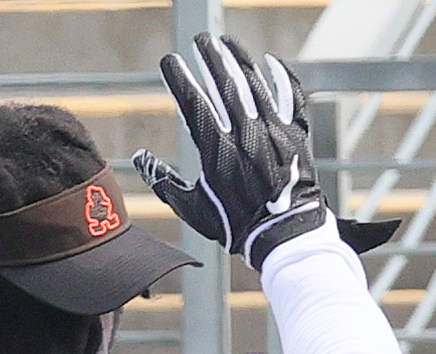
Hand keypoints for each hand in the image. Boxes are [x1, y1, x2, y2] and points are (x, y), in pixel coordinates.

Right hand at [133, 33, 325, 268]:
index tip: (169, 60)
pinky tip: (269, 62)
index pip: (194, 103)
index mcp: (216, 150)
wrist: (282, 232)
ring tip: (226, 42)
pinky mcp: (295, 133)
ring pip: (255, 85)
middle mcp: (245, 133)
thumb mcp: (191, 207)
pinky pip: (290, 97)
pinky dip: (281, 77)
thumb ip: (164, 180)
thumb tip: (140, 158)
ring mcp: (273, 130)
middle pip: (225, 85)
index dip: (180, 78)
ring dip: (239, 60)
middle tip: (200, 39)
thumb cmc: (233, 223)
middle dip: (210, 58)